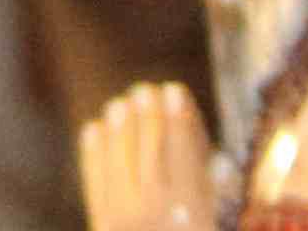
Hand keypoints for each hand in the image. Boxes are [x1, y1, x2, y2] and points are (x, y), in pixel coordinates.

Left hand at [80, 78, 219, 230]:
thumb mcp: (214, 222)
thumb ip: (209, 197)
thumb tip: (210, 158)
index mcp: (194, 218)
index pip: (185, 159)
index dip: (181, 122)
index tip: (176, 91)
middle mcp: (156, 218)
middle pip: (149, 155)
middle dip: (147, 118)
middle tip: (145, 89)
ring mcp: (123, 223)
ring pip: (119, 164)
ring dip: (119, 130)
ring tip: (120, 103)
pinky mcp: (101, 228)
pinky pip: (96, 183)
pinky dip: (93, 155)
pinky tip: (93, 130)